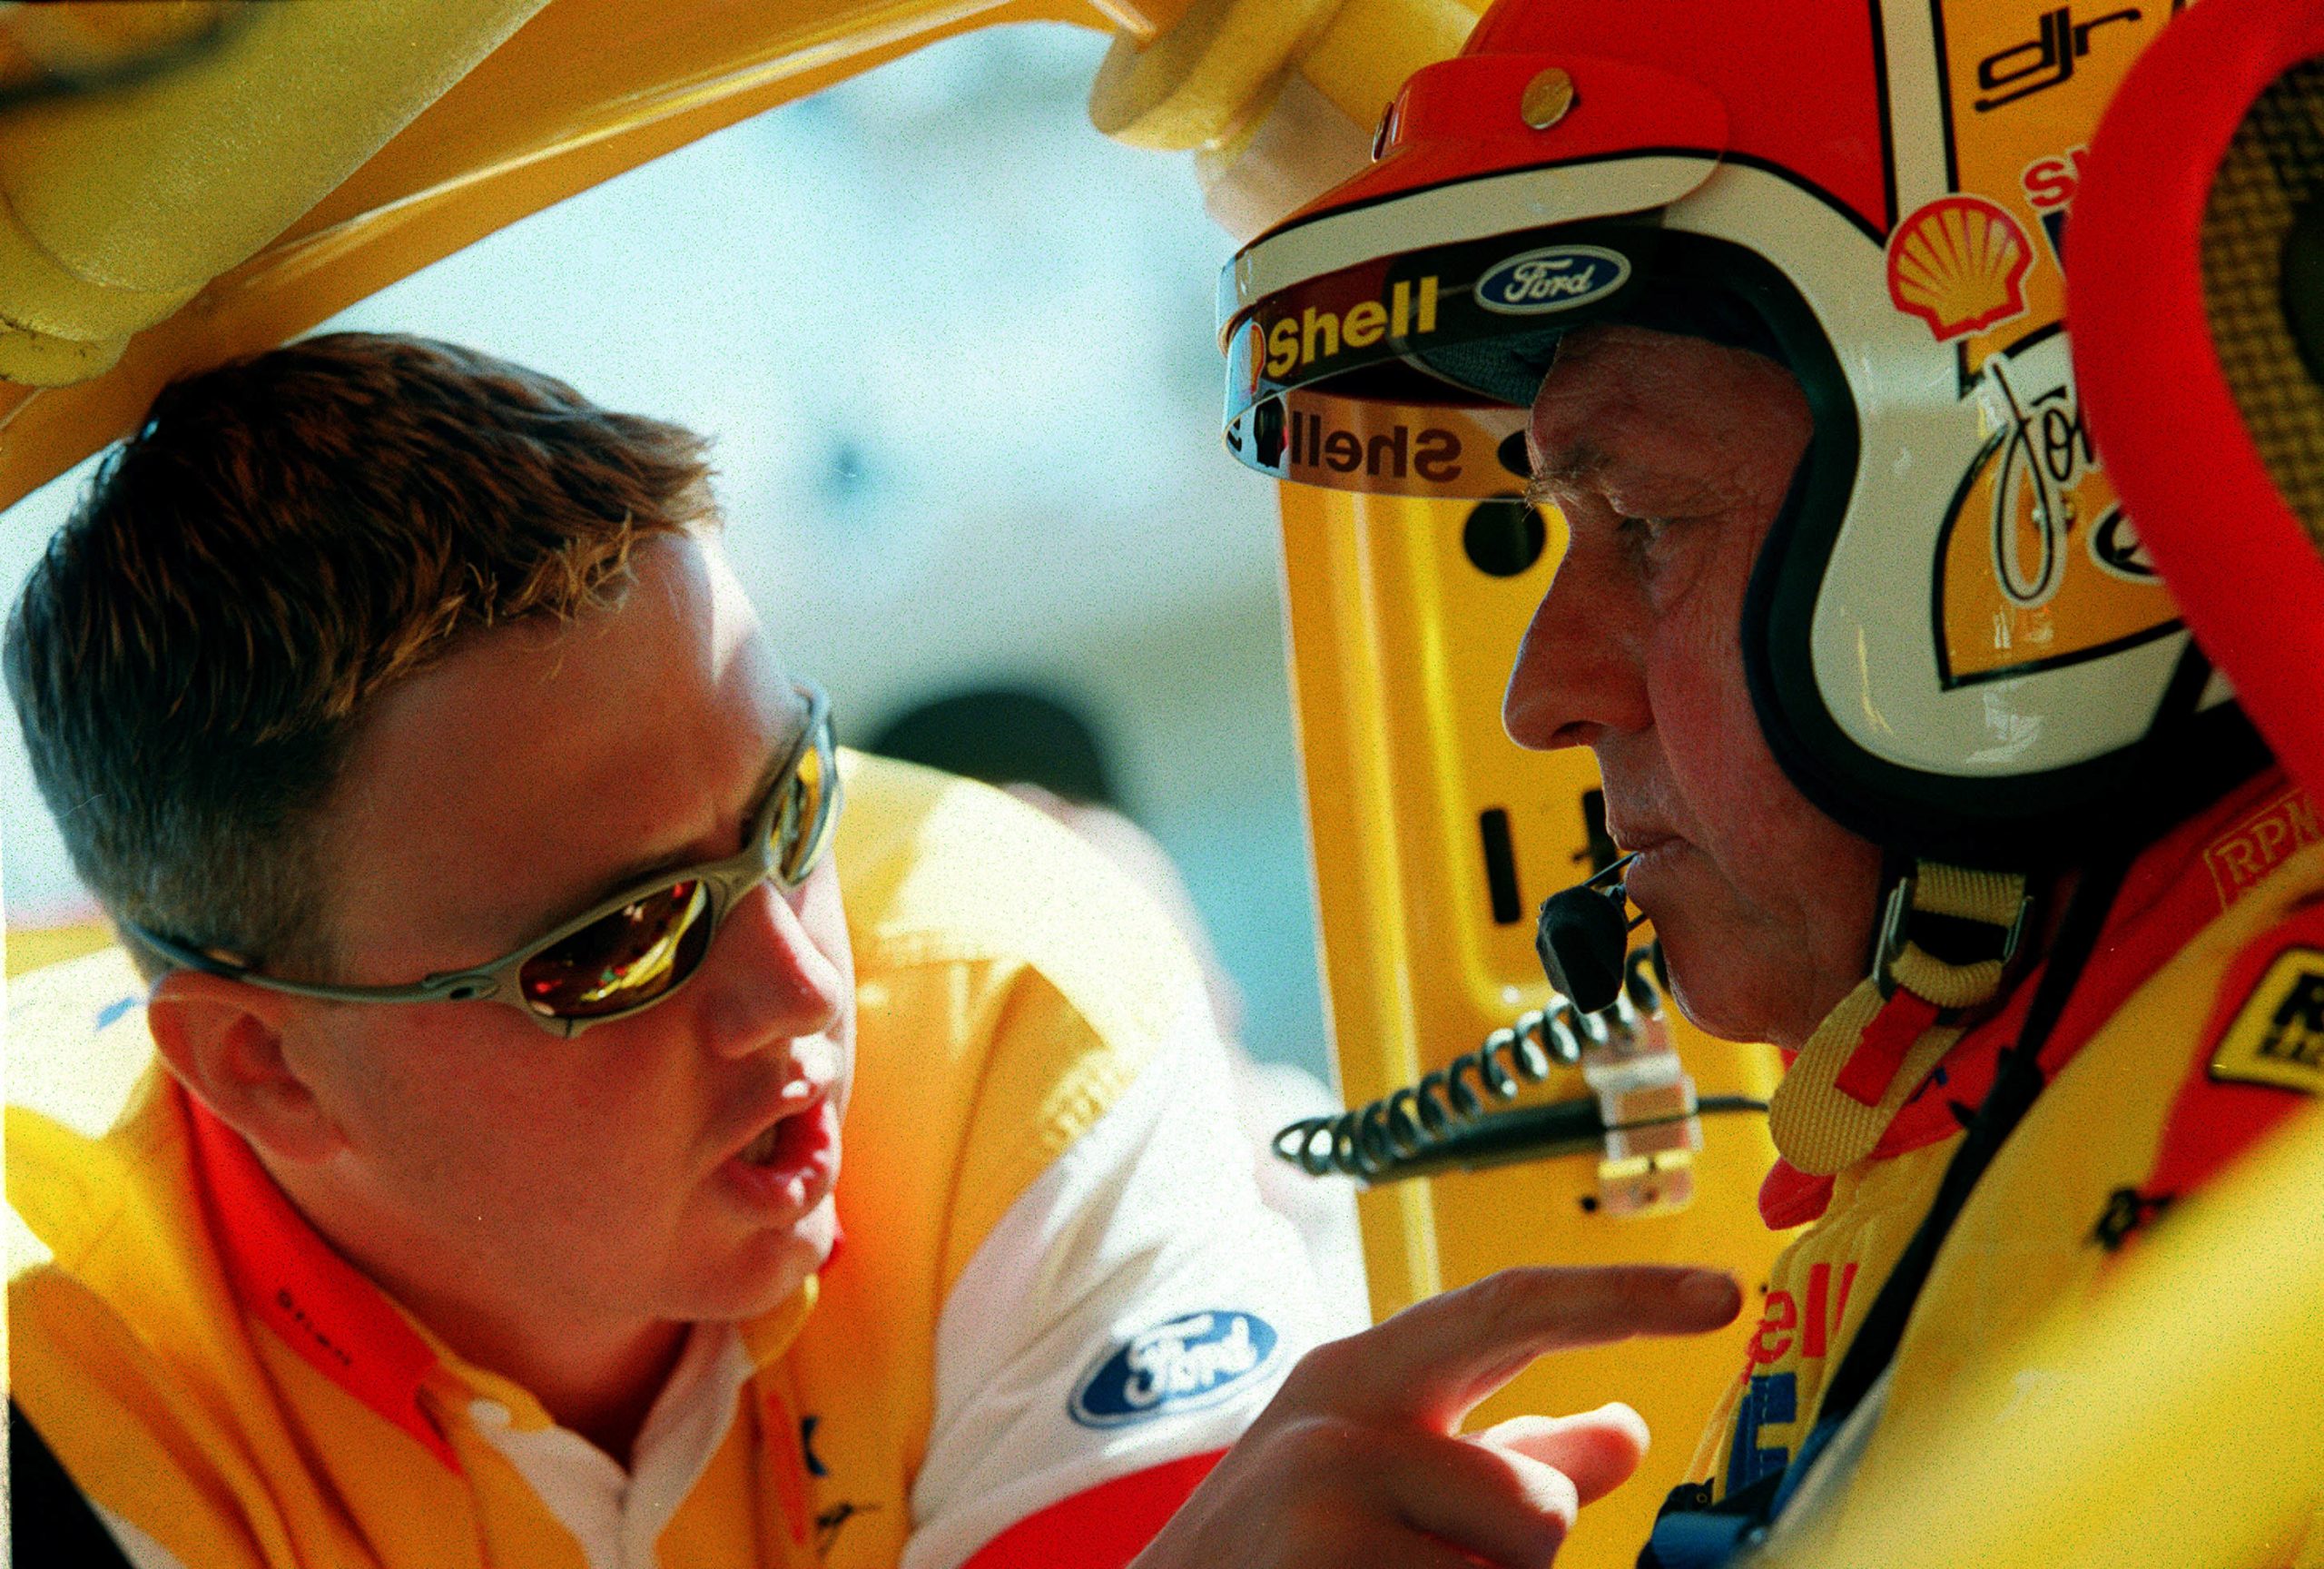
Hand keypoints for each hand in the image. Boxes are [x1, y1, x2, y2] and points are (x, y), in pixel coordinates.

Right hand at [1133, 1265, 1742, 1568]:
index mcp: (1364, 1374)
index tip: (1725, 1294)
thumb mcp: (1380, 1477)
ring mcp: (1324, 1503)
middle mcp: (1339, 1420)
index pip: (1511, 1306)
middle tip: (1431, 1565)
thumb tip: (1627, 1432)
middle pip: (1537, 1500)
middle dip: (1516, 1559)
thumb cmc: (1284, 1556)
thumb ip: (1506, 1451)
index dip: (1624, 1294)